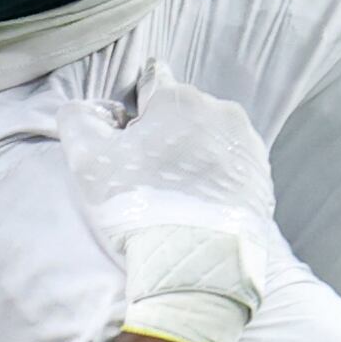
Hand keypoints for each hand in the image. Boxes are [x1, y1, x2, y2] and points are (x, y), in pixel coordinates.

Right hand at [65, 78, 280, 341]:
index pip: (152, 80)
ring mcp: (246, 146)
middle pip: (182, 112)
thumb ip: (78, 120)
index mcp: (177, 98)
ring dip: (193, 156)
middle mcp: (219, 112)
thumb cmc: (138, 206)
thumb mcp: (88, 160)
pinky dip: (216, 180)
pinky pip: (231, 168)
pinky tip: (198, 207)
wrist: (196, 261)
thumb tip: (89, 110)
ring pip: (210, 139)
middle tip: (146, 176)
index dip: (134, 107)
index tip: (127, 134)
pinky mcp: (262, 179)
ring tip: (175, 196)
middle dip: (165, 134)